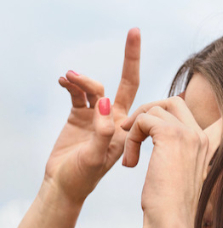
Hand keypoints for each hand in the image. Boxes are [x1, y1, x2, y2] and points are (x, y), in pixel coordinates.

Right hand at [43, 28, 140, 203]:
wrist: (64, 187)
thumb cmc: (83, 178)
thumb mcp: (94, 159)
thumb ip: (101, 134)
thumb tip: (106, 105)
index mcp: (127, 129)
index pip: (139, 95)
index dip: (143, 75)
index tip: (146, 51)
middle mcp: (116, 120)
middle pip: (126, 83)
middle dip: (130, 58)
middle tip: (134, 32)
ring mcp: (98, 117)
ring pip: (96, 87)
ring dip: (85, 78)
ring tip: (70, 79)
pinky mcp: (80, 117)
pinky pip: (77, 93)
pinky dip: (71, 84)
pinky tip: (63, 82)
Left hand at [121, 97, 222, 227]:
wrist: (172, 222)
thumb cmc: (172, 208)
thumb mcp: (179, 175)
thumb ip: (178, 156)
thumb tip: (163, 148)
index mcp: (205, 145)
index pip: (190, 113)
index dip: (168, 114)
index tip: (150, 130)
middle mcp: (200, 135)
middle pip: (172, 102)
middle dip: (148, 112)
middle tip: (131, 132)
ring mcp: (187, 133)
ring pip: (154, 110)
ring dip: (134, 129)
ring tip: (131, 157)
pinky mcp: (170, 135)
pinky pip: (142, 120)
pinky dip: (130, 138)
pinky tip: (131, 163)